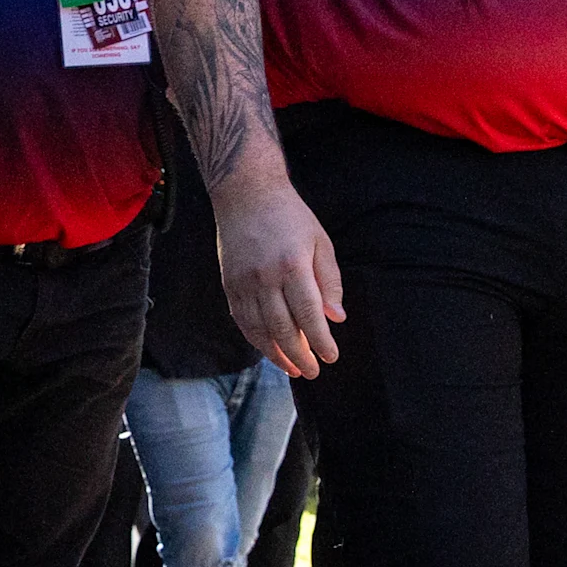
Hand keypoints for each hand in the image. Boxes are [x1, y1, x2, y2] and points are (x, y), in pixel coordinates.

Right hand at [216, 171, 344, 377]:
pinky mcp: (229, 284)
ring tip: (293, 369)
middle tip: (312, 372)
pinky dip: (255, 339)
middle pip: (282, 328)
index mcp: (293, 266)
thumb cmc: (290, 216)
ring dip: (276, 354)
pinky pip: (242, 320)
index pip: (309, 315)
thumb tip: (336, 318)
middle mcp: (265, 277)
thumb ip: (330, 281)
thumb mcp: (320, 242)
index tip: (331, 357)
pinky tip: (269, 349)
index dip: (320, 341)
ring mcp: (243, 282)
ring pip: (259, 329)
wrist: (246, 194)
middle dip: (299, 355)